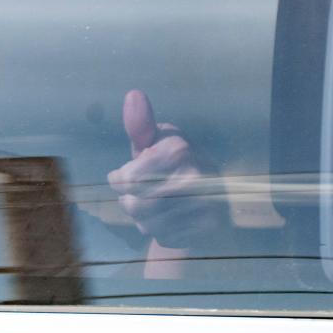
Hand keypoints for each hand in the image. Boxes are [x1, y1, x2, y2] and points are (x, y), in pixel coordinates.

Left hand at [107, 90, 225, 254]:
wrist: (204, 197)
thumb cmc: (167, 165)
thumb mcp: (151, 143)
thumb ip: (139, 124)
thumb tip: (134, 94)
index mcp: (179, 148)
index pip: (126, 180)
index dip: (120, 181)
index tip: (127, 175)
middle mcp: (197, 174)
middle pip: (135, 205)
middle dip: (131, 202)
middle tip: (144, 194)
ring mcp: (208, 202)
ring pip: (148, 224)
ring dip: (144, 219)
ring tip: (158, 206)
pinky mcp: (212, 227)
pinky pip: (166, 238)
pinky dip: (162, 233)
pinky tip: (173, 220)